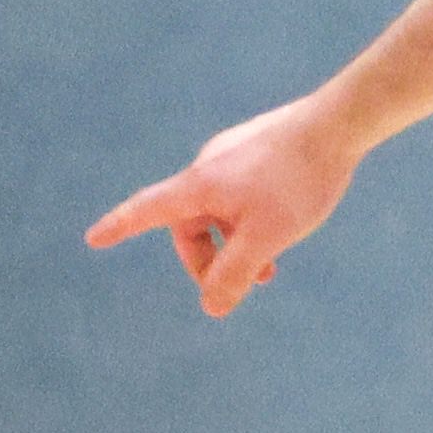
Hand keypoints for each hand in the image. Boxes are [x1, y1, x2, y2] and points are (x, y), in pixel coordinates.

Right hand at [88, 98, 360, 315]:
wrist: (339, 124)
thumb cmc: (300, 182)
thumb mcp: (266, 238)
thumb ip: (235, 274)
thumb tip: (212, 308)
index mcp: (199, 185)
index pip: (147, 210)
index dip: (120, 227)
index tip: (94, 238)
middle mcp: (207, 166)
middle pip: (190, 224)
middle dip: (209, 260)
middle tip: (246, 286)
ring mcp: (232, 155)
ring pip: (220, 212)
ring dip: (236, 244)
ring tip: (269, 268)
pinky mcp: (257, 150)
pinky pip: (241, 194)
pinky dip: (251, 221)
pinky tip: (285, 228)